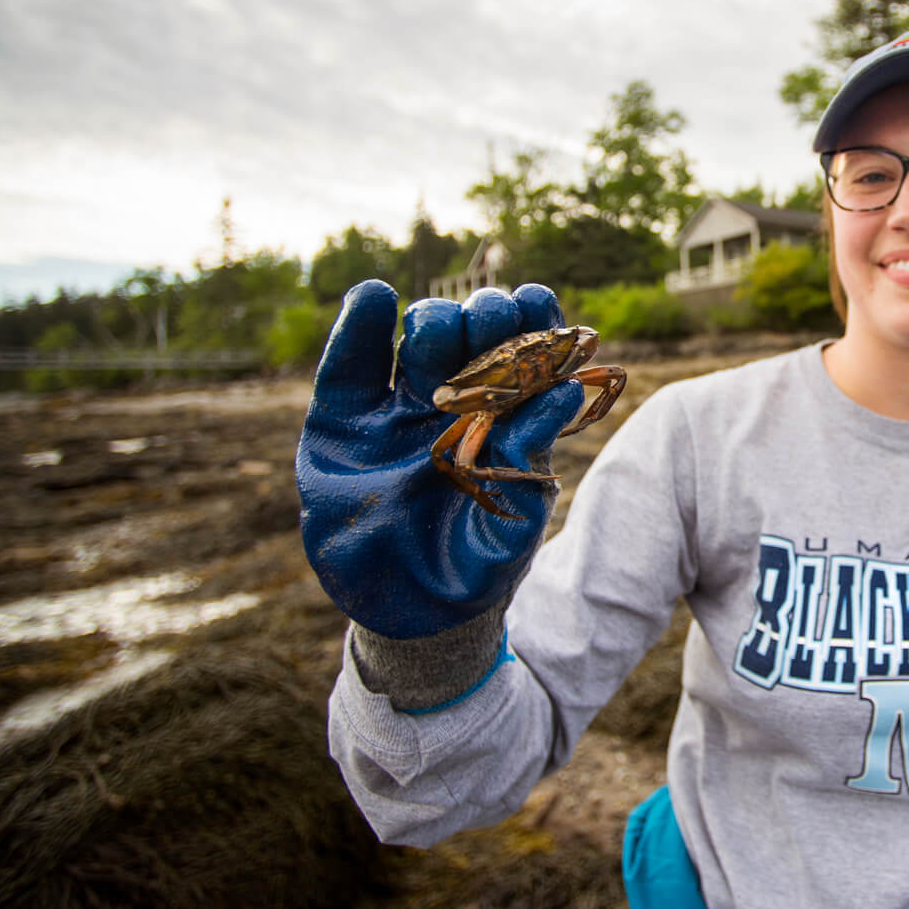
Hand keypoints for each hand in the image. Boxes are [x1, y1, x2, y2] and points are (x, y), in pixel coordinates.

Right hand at [295, 280, 583, 639]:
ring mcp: (399, 408)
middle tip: (490, 321)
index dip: (534, 319)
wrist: (409, 611)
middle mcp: (457, 402)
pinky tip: (374, 298)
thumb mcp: (514, 521)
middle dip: (486, 316)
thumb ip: (532, 457)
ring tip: (436, 334)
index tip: (536, 303)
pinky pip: (348, 365)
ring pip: (419, 338)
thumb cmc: (475, 564)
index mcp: (506, 417)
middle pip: (475, 333)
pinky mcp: (342, 422)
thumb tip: (567, 392)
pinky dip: (357, 326)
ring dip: (435, 320)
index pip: (526, 352)